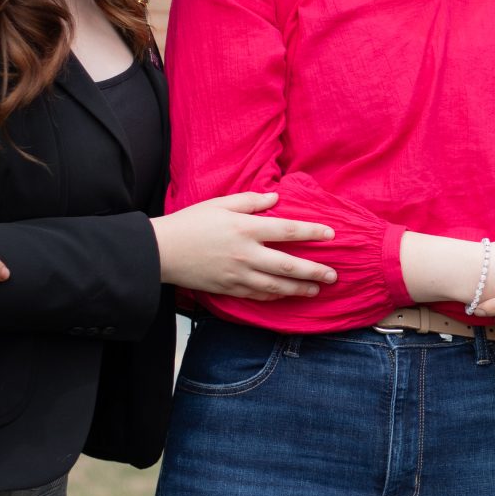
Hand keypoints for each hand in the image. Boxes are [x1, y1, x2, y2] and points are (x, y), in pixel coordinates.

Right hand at [155, 193, 335, 299]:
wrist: (161, 251)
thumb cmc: (190, 222)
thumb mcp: (220, 204)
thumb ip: (251, 201)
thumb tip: (276, 198)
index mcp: (246, 228)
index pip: (288, 230)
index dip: (312, 232)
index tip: (331, 235)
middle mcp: (246, 253)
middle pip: (288, 265)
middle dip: (314, 272)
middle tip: (333, 275)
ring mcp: (238, 274)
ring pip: (276, 286)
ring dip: (300, 289)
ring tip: (316, 290)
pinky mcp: (229, 289)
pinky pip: (258, 295)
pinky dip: (276, 296)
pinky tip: (287, 295)